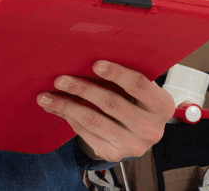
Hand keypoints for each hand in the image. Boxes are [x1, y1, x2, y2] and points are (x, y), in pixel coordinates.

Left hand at [36, 60, 174, 162]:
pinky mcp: (114, 154)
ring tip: (47, 96)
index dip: (116, 73)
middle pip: (111, 104)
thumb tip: (88, 55)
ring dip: (67, 106)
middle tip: (60, 79)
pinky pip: (87, 134)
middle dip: (82, 89)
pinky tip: (58, 108)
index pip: (139, 85)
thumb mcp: (142, 87)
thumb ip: (125, 74)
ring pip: (94, 121)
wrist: (142, 131)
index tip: (95, 63)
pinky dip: (69, 118)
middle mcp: (150, 128)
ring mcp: (132, 145)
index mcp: (161, 105)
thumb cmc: (138, 99)